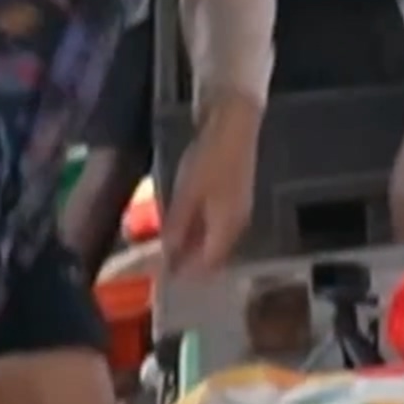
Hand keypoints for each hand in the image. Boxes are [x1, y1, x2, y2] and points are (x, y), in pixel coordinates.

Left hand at [162, 103, 259, 275]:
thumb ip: (178, 227)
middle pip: (214, 254)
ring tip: (170, 249)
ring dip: (194, 247)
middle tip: (165, 265)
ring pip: (215, 239)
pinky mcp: (235, 196)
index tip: (166, 279)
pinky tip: (184, 226)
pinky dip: (200, 230)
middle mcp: (238, 224)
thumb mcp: (187, 194)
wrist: (234, 124)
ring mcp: (239, 209)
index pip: (208, 265)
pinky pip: (216, 224)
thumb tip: (169, 257)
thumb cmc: (209, 159)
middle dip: (191, 262)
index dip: (188, 274)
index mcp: (228, 227)